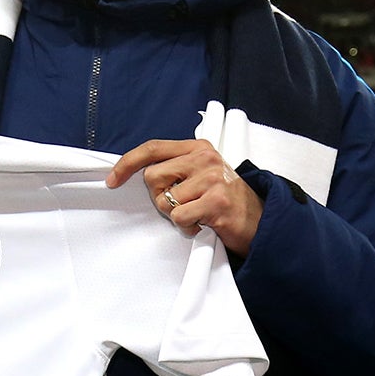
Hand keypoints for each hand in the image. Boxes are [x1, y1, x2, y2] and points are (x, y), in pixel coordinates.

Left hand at [106, 139, 262, 256]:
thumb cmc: (226, 200)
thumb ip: (176, 168)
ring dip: (176, 215)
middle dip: (160, 197)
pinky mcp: (216, 202)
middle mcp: (204, 159)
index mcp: (198, 148)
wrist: (261, 221)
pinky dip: (188, 227)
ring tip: (198, 213)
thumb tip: (135, 173)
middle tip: (183, 204)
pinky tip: (204, 223)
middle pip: (152, 177)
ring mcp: (211, 179)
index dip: (128, 163)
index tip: (113, 179)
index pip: (153, 148)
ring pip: (165, 201)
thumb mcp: (202, 173)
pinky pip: (180, 218)